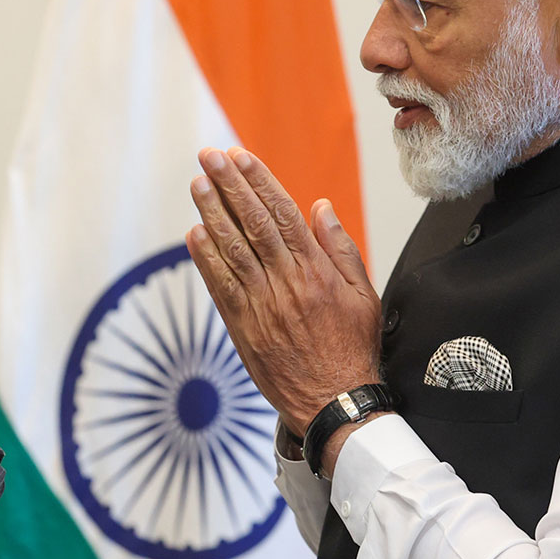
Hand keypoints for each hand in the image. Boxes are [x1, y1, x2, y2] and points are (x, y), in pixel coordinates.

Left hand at [185, 147, 381, 439]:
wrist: (334, 402)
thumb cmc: (351, 348)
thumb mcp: (364, 294)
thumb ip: (340, 248)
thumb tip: (320, 207)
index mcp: (317, 271)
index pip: (283, 213)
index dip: (258, 181)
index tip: (240, 157)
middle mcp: (287, 283)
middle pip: (253, 223)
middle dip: (229, 186)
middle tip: (210, 157)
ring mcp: (262, 306)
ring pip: (232, 250)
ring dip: (212, 213)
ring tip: (197, 184)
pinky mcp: (243, 328)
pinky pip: (221, 287)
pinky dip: (206, 259)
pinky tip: (194, 234)